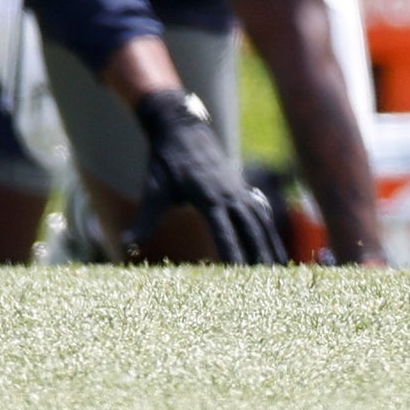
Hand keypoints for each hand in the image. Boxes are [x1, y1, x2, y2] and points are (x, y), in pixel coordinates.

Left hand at [129, 88, 285, 265]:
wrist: (182, 126)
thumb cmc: (165, 160)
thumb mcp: (154, 189)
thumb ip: (146, 219)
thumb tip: (128, 244)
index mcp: (209, 195)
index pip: (225, 231)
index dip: (234, 253)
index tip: (240, 276)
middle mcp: (230, 193)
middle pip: (252, 228)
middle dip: (262, 255)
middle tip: (269, 282)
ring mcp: (238, 189)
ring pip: (261, 221)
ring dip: (271, 244)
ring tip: (281, 268)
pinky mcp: (239, 188)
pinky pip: (259, 212)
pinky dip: (269, 230)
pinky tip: (274, 244)